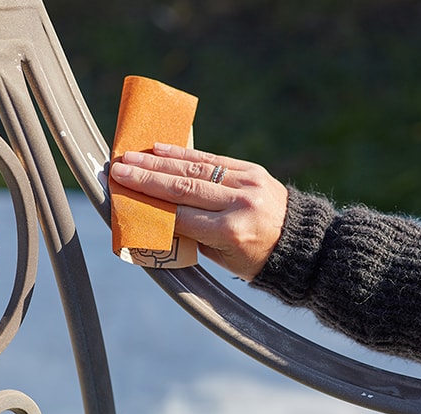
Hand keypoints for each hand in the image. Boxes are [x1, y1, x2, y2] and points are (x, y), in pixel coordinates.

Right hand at [110, 143, 287, 279]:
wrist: (300, 244)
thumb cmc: (254, 258)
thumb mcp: (221, 258)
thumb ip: (191, 234)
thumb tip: (156, 211)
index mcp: (230, 232)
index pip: (180, 215)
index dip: (149, 204)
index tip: (123, 193)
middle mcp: (238, 204)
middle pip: (183, 187)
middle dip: (147, 177)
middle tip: (119, 168)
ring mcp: (247, 183)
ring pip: (195, 168)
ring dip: (160, 161)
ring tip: (133, 156)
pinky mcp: (251, 170)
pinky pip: (212, 159)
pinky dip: (184, 153)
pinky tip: (161, 149)